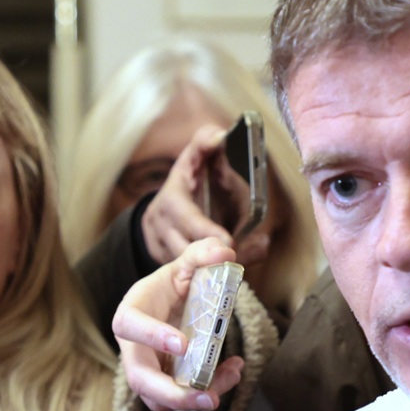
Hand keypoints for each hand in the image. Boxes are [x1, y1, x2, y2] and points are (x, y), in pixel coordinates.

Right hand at [113, 238, 245, 410]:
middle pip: (140, 379)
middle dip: (172, 394)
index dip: (151, 336)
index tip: (183, 344)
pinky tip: (232, 370)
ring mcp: (147, 370)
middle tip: (207, 397)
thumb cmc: (171, 287)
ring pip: (159, 399)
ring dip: (192, 401)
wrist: (170, 305)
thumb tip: (224, 251)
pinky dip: (208, 388)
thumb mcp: (184, 266)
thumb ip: (201, 255)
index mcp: (131, 312)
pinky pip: (181, 398)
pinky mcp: (165, 384)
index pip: (130, 325)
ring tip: (224, 386)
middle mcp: (133, 348)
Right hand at [141, 125, 270, 267]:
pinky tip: (249, 258)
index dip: (205, 231)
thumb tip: (220, 134)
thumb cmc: (184, 186)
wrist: (158, 217)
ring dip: (223, 266)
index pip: (185, 219)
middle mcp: (166, 231)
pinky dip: (225, 272)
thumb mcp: (190, 160)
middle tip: (237, 257)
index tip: (227, 241)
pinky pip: (201, 276)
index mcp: (171, 203)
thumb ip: (203, 143)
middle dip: (213, 256)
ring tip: (251, 254)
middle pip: (187, 250)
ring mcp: (170, 254)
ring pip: (194, 268)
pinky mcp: (179, 270)